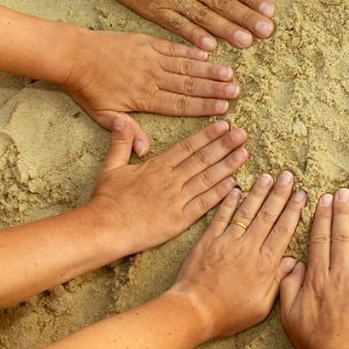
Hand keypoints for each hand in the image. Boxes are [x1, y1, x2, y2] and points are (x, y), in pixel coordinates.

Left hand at [63, 31, 240, 153]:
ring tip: (229, 74)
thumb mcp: (103, 116)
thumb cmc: (87, 89)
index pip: (179, 105)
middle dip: (214, 90)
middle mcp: (152, 78)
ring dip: (208, 71)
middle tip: (236, 92)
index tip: (223, 110)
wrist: (74, 56)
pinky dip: (191, 51)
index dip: (203, 108)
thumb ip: (127, 132)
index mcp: (144, 98)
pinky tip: (207, 54)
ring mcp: (150, 59)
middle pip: (188, 86)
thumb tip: (145, 151)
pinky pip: (173, 47)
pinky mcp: (146, 42)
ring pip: (185, 66)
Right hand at [87, 0, 275, 51]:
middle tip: (267, 31)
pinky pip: (176, 24)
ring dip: (226, 30)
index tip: (269, 11)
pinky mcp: (152, 8)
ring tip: (246, 41)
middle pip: (222, 1)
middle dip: (247, 17)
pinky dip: (193, 36)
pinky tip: (209, 47)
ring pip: (204, 15)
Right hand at [87, 119, 248, 255]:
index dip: (207, 135)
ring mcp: (177, 199)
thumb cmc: (106, 199)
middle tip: (243, 134)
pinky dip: (219, 194)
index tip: (224, 125)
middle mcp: (171, 180)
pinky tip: (234, 184)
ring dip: (228, 165)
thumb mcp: (111, 166)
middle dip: (225, 145)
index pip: (187, 146)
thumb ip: (120, 142)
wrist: (105, 229)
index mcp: (157, 166)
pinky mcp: (179, 219)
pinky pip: (204, 204)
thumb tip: (121, 119)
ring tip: (244, 153)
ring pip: (207, 179)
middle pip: (202, 159)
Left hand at [171, 170, 306, 337]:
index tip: (302, 195)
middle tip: (288, 176)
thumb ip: (278, 282)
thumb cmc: (228, 314)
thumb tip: (293, 262)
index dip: (294, 211)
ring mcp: (227, 242)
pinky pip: (221, 217)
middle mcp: (248, 248)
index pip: (283, 231)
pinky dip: (229, 202)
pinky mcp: (208, 240)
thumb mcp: (261, 306)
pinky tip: (236, 188)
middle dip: (280, 194)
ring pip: (246, 211)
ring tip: (268, 176)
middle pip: (268, 215)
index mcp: (264, 264)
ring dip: (258, 193)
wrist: (194, 311)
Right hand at [280, 188, 348, 348]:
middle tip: (343, 191)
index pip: (319, 239)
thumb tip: (293, 262)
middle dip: (341, 211)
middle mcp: (339, 275)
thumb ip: (289, 286)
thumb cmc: (313, 342)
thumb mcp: (289, 314)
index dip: (322, 217)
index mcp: (317, 278)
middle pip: (340, 236)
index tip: (324, 199)